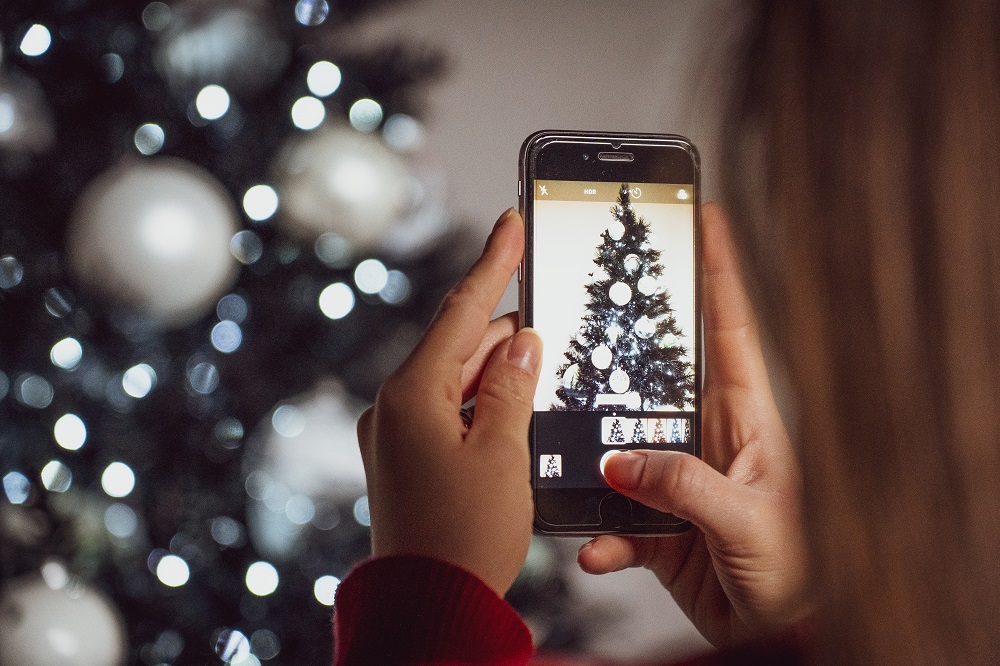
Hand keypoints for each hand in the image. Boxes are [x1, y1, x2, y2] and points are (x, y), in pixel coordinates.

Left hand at [357, 209, 541, 596]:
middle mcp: (394, 406)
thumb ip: (513, 389)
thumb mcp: (504, 455)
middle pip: (460, 346)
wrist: (428, 606)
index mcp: (412, 394)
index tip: (511, 222)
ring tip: (541, 384)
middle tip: (553, 331)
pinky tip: (514, 416)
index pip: (461, 311)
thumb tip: (522, 342)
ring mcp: (395, 432)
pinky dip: (482, 405)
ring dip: (498, 376)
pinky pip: (447, 411)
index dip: (493, 263)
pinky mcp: (404, 456)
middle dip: (508, 337)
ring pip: (456, 380)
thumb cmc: (464, 537)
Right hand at [577, 204, 811, 645]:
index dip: (719, 270)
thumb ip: (683, 487)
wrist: (777, 635)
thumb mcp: (748, 521)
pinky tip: (593, 547)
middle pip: (657, 376)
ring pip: (620, 446)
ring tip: (571, 461)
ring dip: (592, 459)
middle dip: (624, 349)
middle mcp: (706, 438)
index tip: (702, 218)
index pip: (729, 329)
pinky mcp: (655, 523)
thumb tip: (620, 463)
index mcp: (745, 419)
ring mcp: (677, 477)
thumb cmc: (797, 573)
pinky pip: (612, 518)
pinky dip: (597, 534)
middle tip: (587, 319)